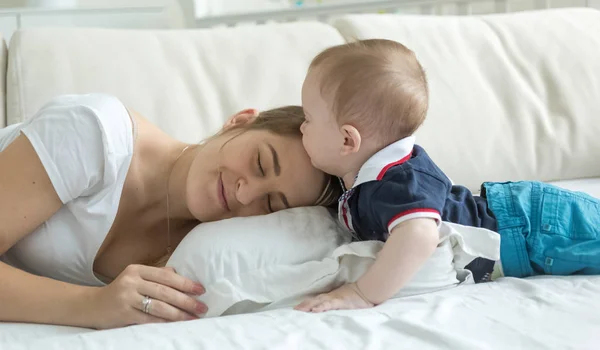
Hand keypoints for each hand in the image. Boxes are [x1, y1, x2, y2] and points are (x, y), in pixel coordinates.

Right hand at [86, 265, 206, 328]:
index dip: (186, 283)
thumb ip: (157, 275)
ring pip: (159, 306)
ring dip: (179, 314)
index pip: (166, 276)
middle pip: (165, 292)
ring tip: (193, 318)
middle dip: (186, 301)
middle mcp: (132, 281)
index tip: (201, 290)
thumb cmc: (121, 291)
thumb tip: (181, 276)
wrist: (91, 306)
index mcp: (137, 270)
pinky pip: (149, 319)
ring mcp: (127, 298)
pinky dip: (165, 323)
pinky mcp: (124, 314)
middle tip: (202, 307)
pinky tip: (176, 325)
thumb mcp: (136, 277)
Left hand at [294, 283, 374, 312]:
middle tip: (294, 310)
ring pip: (318, 302)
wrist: (366, 290)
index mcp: (331, 296)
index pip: (317, 299)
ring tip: (299, 310)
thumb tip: (330, 306)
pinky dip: (320, 307)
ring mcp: (334, 298)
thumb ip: (336, 302)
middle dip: (304, 305)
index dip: (307, 303)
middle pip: (314, 300)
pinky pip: (328, 304)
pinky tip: (314, 311)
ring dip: (308, 306)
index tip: (298, 307)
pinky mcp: (339, 301)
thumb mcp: (344, 298)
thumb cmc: (357, 295)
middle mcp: (330, 296)